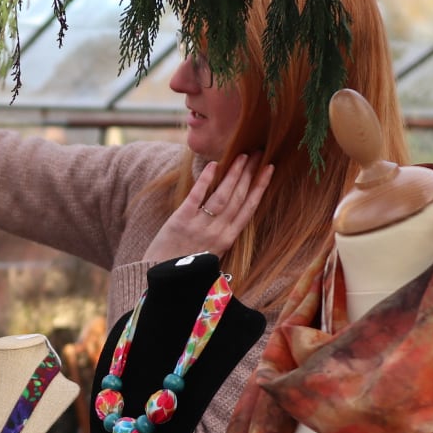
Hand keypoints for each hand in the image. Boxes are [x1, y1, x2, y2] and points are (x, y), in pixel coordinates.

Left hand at [142, 154, 273, 264]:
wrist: (163, 279)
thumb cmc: (187, 267)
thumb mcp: (212, 255)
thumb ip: (223, 236)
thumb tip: (232, 214)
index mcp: (227, 240)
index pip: (249, 208)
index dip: (260, 187)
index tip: (269, 169)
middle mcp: (217, 232)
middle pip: (238, 197)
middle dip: (250, 173)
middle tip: (259, 153)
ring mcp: (200, 225)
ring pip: (223, 196)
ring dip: (234, 174)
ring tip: (243, 155)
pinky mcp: (181, 220)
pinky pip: (197, 196)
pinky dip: (207, 180)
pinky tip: (215, 165)